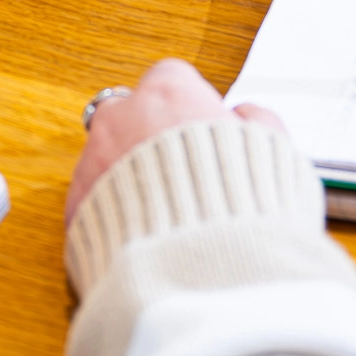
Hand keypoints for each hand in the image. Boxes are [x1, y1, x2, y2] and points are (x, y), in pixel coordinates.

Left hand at [65, 57, 284, 222]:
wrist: (200, 278)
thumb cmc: (244, 215)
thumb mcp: (279, 155)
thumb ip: (260, 122)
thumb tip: (248, 115)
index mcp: (170, 96)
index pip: (172, 77)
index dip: (190, 104)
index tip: (201, 127)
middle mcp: (122, 120)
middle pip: (128, 111)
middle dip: (149, 134)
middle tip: (179, 170)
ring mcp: (93, 162)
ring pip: (105, 155)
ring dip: (126, 175)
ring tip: (164, 212)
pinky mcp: (76, 208)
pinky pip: (92, 200)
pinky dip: (112, 213)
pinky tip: (143, 235)